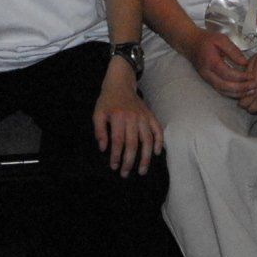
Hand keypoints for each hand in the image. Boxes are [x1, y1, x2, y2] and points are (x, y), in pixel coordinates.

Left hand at [93, 61, 163, 175]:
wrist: (120, 83)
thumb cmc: (107, 101)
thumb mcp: (98, 113)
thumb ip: (99, 131)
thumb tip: (103, 148)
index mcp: (118, 117)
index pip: (118, 141)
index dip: (116, 156)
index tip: (114, 167)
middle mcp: (133, 117)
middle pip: (133, 144)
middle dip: (129, 161)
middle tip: (125, 174)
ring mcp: (144, 116)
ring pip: (147, 140)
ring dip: (145, 157)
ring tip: (142, 170)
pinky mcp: (151, 115)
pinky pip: (158, 130)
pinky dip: (159, 142)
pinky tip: (157, 153)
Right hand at [185, 28, 250, 98]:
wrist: (190, 43)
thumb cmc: (206, 40)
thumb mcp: (221, 39)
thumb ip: (233, 51)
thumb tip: (245, 63)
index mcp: (211, 61)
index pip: (227, 73)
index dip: (240, 77)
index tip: (252, 76)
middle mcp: (207, 73)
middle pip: (224, 86)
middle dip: (241, 88)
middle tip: (254, 86)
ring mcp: (207, 78)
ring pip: (222, 91)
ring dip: (237, 93)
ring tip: (251, 91)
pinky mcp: (208, 81)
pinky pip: (220, 90)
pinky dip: (232, 93)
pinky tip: (242, 92)